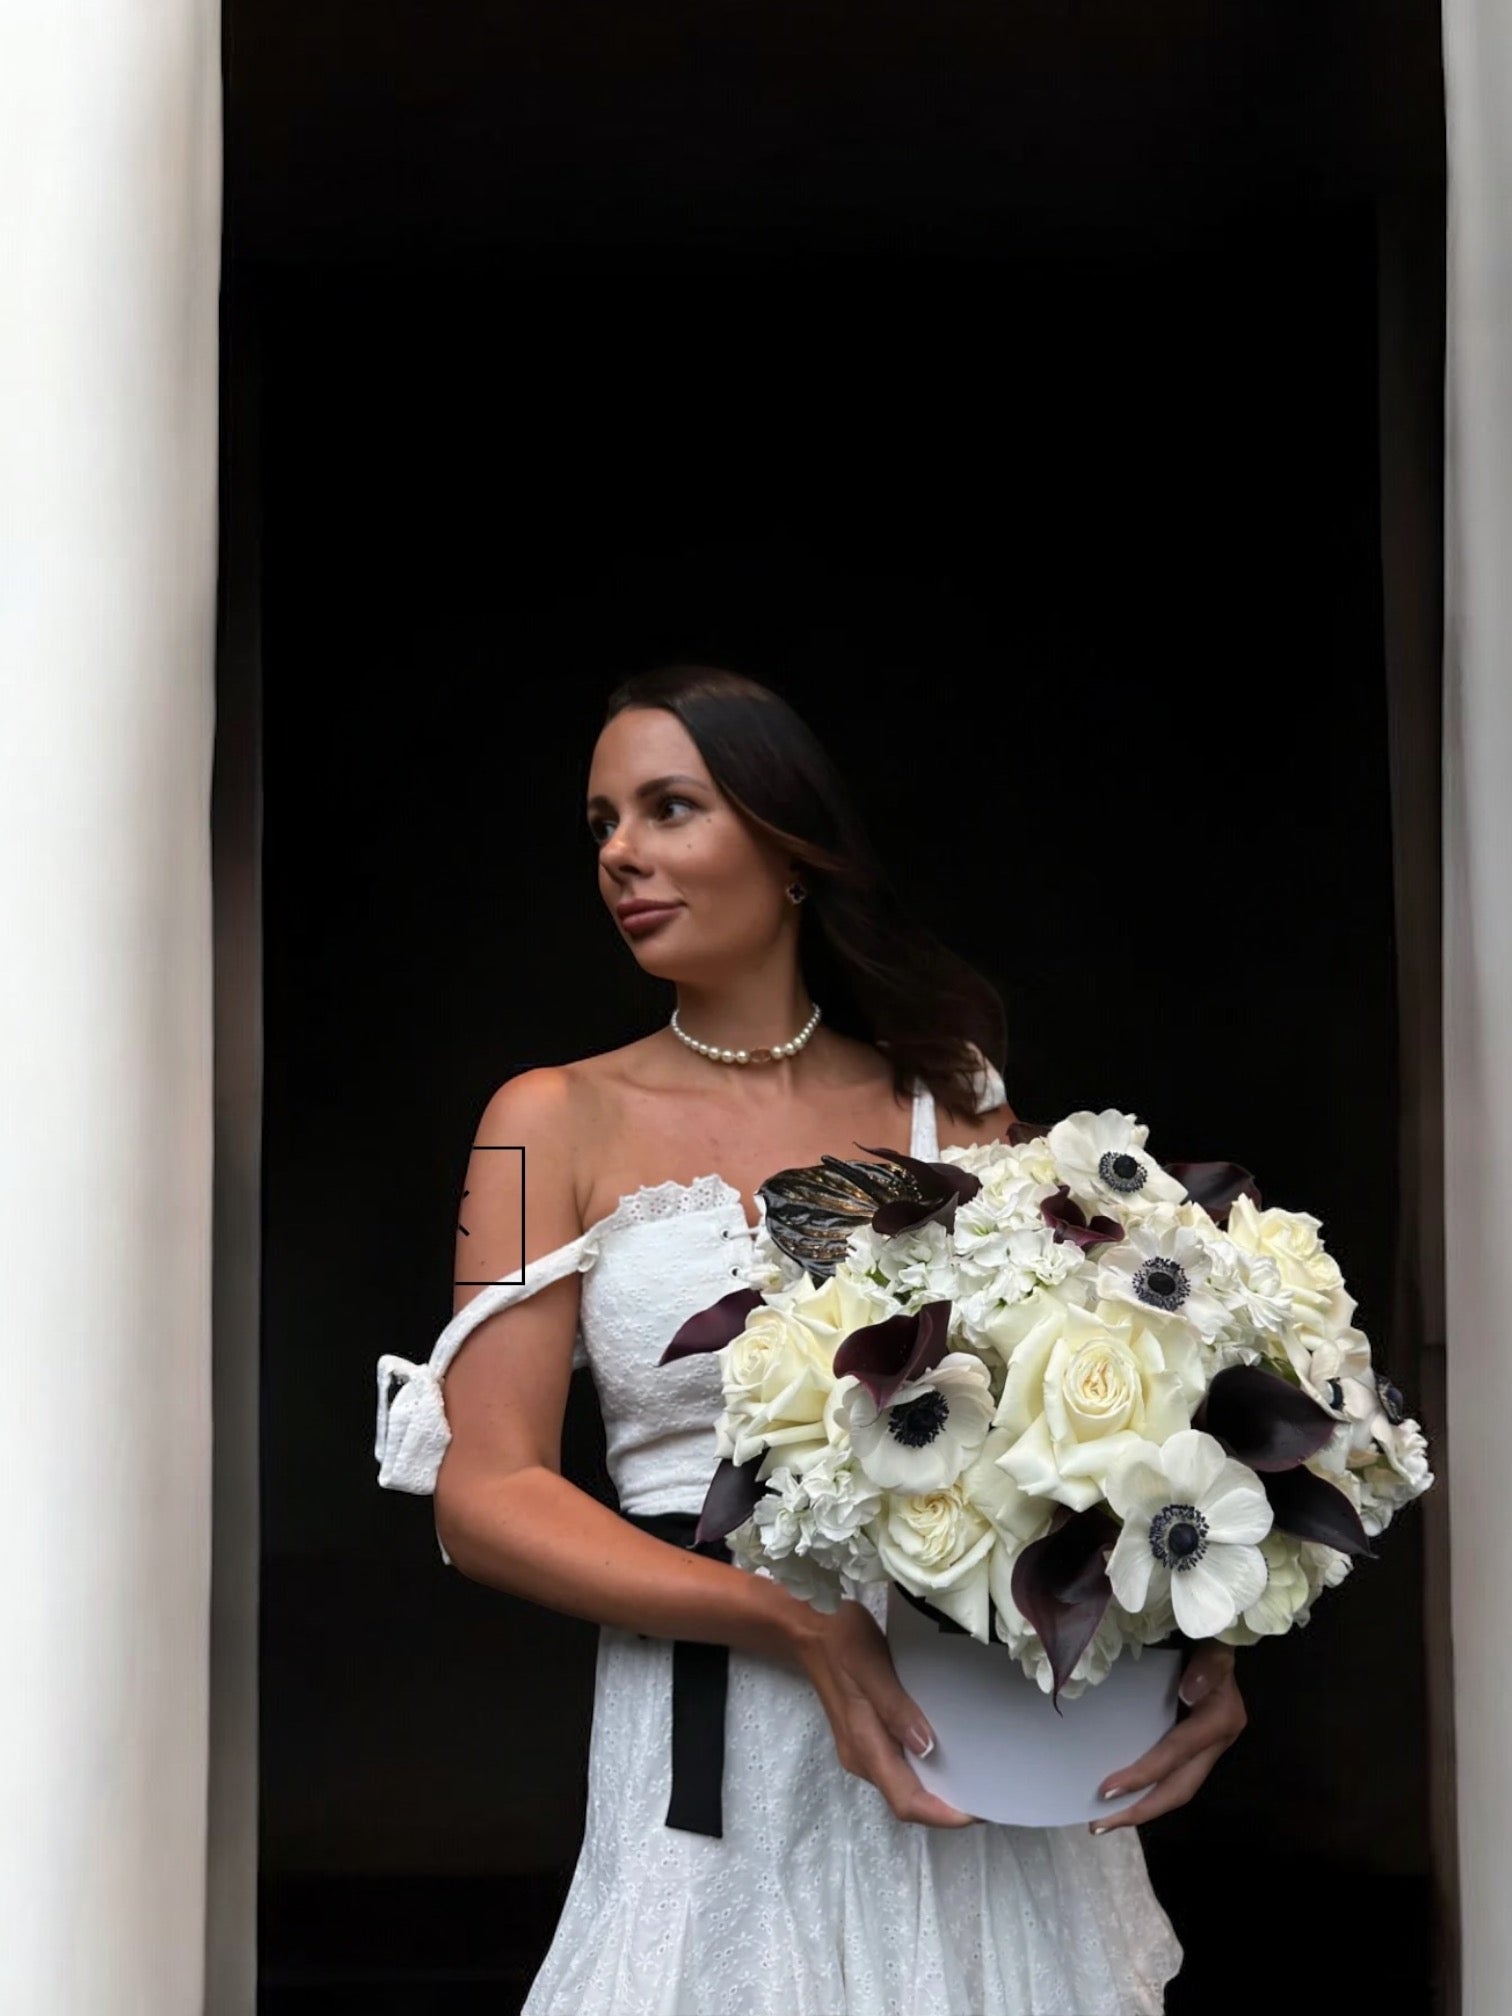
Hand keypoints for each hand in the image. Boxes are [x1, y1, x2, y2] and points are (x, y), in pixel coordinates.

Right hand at [791, 1597, 977, 1828]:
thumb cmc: (841, 1639)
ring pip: (904, 1783)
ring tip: (976, 1772)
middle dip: (947, 1805)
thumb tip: (926, 1747)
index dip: (942, 1814)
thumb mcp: (871, 1665)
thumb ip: (895, 1707)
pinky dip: (926, 1767)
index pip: (906, 1800)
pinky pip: (900, 1764)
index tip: (979, 1811)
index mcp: (863, 1745)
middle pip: (907, 1798)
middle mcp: (862, 1757)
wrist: (807, 1626)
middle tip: (989, 1791)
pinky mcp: (865, 1735)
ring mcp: (862, 1747)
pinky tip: (948, 1748)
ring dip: (937, 1787)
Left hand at [1088, 1643, 1246, 1835]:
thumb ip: (1207, 1666)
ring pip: (1176, 1788)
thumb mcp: (1211, 1645)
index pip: (1175, 1753)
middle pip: (1179, 1789)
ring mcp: (1208, 1746)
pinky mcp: (1197, 1744)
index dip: (1143, 1774)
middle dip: (1140, 1810)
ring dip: (1142, 1806)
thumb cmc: (1208, 1636)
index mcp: (1220, 1720)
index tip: (1106, 1790)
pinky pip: (1171, 1775)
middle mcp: (1218, 1741)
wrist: (1217, 1633)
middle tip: (1097, 1825)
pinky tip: (1122, 1795)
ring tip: (1102, 1821)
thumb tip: (1190, 1693)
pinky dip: (1147, 1788)